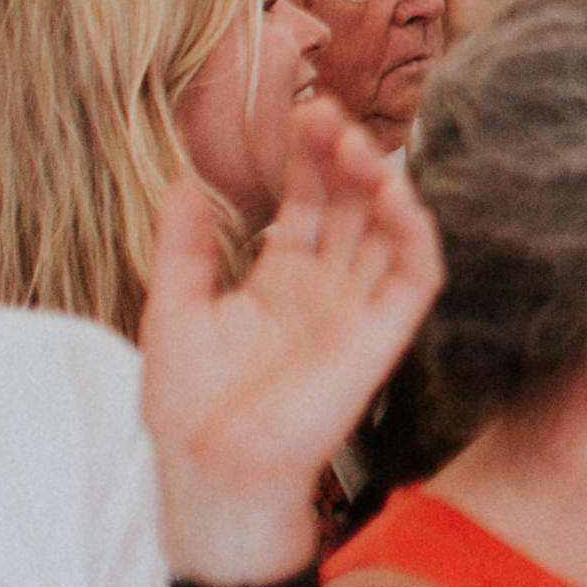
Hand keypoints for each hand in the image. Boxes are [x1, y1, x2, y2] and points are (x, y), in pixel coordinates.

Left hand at [139, 94, 440, 580]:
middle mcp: (326, 291)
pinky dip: (413, 231)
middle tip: (326, 112)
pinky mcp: (382, 338)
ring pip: (387, 231)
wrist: (208, 475)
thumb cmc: (187, 409)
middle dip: (342, 157)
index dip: (306, 160)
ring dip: (379, 181)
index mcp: (280, 283)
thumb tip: (180, 183)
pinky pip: (414, 276)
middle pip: (349, 207)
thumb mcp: (172, 311)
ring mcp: (357, 312)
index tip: (298, 112)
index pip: (307, 204)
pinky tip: (394, 191)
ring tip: (355, 140)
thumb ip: (183, 248)